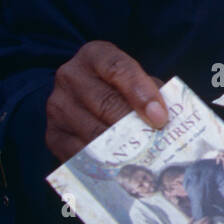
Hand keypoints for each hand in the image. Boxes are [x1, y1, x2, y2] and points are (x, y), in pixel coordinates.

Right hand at [45, 41, 167, 163]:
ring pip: (93, 132)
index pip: (117, 68)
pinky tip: (122, 168)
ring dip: (121, 148)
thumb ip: (152, 92)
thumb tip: (170, 119)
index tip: (160, 117)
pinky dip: (103, 163)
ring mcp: (58, 106)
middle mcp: (70, 76)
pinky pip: (79, 153)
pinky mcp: (53, 134)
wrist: (84, 98)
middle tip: (156, 143)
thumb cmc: (120, 89)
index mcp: (94, 55)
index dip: (141, 92)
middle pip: (105, 103)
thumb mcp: (136, 79)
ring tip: (144, 158)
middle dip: (134, 125)